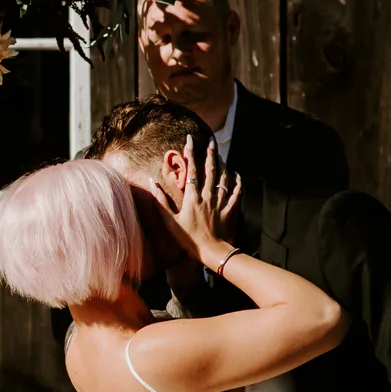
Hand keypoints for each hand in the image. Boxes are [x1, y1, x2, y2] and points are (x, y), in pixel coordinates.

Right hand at [165, 137, 241, 266]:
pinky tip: (236, 175)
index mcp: (192, 198)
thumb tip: (153, 183)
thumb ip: (161, 201)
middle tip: (211, 141)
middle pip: (210, 170)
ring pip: (223, 179)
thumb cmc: (188, 239)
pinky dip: (237, 182)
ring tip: (220, 155)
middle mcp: (207, 196)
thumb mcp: (170, 221)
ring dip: (222, 165)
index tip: (190, 139)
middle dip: (209, 154)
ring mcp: (220, 203)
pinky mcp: (231, 210)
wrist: (211, 252)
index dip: (190, 153)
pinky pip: (236, 193)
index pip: (190, 171)